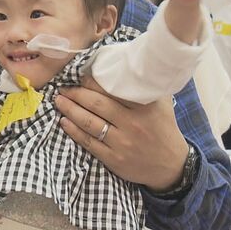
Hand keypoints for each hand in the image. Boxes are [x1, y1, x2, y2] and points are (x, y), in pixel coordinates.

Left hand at [56, 77, 189, 191]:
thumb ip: (146, 85)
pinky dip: (74, 131)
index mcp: (144, 107)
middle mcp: (132, 124)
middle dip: (75, 94)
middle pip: (96, 104)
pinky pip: (89, 143)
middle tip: (62, 87)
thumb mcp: (161, 103)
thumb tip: (126, 64)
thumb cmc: (164, 128)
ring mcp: (122, 143)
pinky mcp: (114, 159)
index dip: (91, 82)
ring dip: (70, 110)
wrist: (171, 165)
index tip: (79, 75)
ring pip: (89, 123)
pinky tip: (64, 122)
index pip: (111, 90)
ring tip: (59, 101)